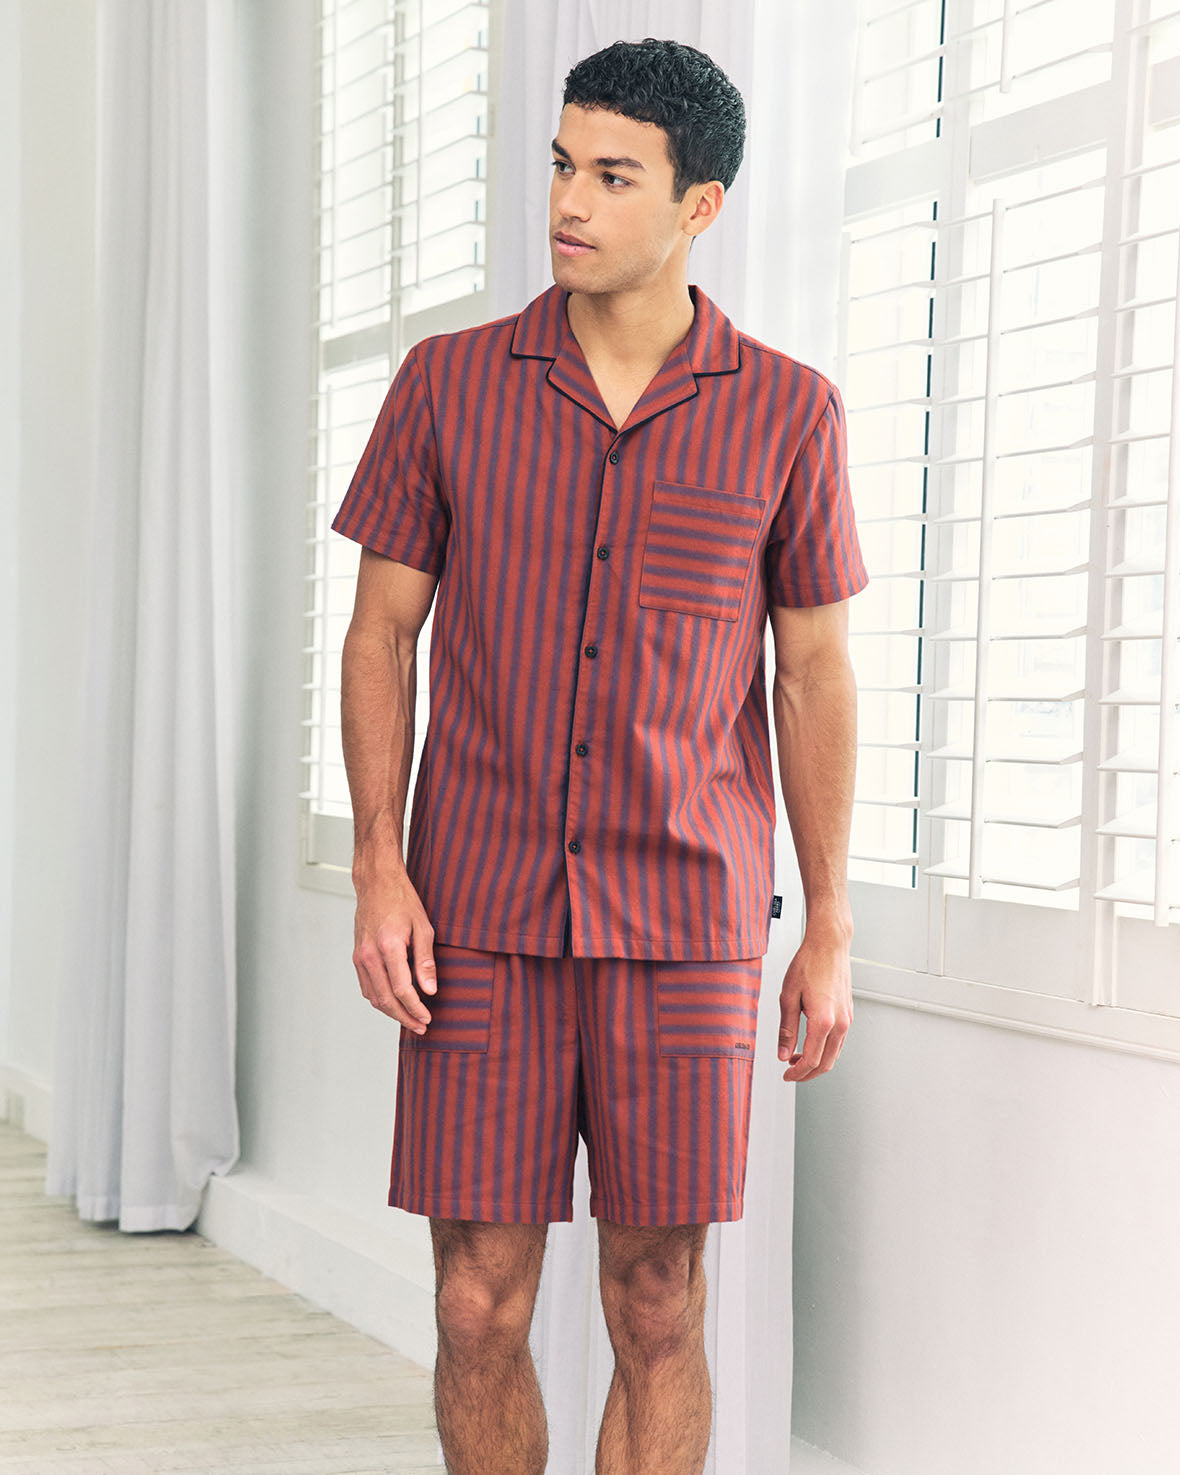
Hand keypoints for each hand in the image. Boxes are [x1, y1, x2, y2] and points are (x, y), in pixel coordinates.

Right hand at [351, 862, 436, 1033]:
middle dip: (404, 1017)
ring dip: (392, 1012)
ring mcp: (360, 957)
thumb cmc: (402, 901)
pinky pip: (366, 987)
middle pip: (386, 999)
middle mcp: (369, 955)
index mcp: (389, 946)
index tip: (428, 1018)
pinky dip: (380, 999)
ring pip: (374, 997)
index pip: (402, 990)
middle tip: (421, 1027)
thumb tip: (430, 991)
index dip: (416, 1009)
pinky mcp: (356, 957)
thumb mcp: (424, 927)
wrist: (376, 883)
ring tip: (410, 1018)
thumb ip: (426, 961)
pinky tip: (395, 1002)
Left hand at [778, 925, 852, 1082]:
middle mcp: (840, 1023)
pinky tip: (810, 1043)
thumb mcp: (788, 997)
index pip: (811, 1060)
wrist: (829, 945)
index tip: (785, 1075)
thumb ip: (786, 1029)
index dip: (797, 1073)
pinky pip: (838, 1041)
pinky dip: (825, 1050)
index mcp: (823, 1021)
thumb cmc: (809, 964)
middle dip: (807, 1073)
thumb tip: (782, 1053)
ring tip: (796, 1057)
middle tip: (790, 1072)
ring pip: (835, 1054)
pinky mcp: (848, 1014)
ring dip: (816, 1062)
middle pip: (826, 1063)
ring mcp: (847, 1019)